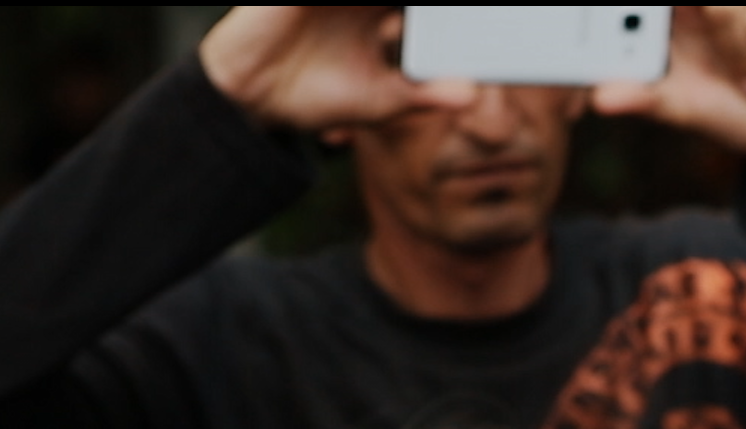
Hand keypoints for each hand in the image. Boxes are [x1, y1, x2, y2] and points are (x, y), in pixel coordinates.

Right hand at [199, 6, 475, 132]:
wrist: (254, 103)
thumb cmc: (316, 97)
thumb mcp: (383, 100)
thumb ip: (425, 93)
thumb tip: (473, 95)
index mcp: (381, 11)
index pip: (423, 6)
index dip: (451, 12)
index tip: (492, 14)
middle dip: (432, 7)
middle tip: (478, 8)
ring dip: (401, 2)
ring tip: (414, 14)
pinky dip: (359, 2)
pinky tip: (383, 11)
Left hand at [591, 7, 745, 174]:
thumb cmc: (730, 109)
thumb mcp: (679, 106)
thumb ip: (641, 96)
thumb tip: (600, 98)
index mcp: (677, 13)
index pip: (655, 4)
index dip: (641, 10)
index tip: (630, 9)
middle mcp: (713, 3)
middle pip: (701, 5)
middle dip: (708, 28)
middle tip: (701, 40)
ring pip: (724, 10)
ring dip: (735, 58)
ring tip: (745, 81)